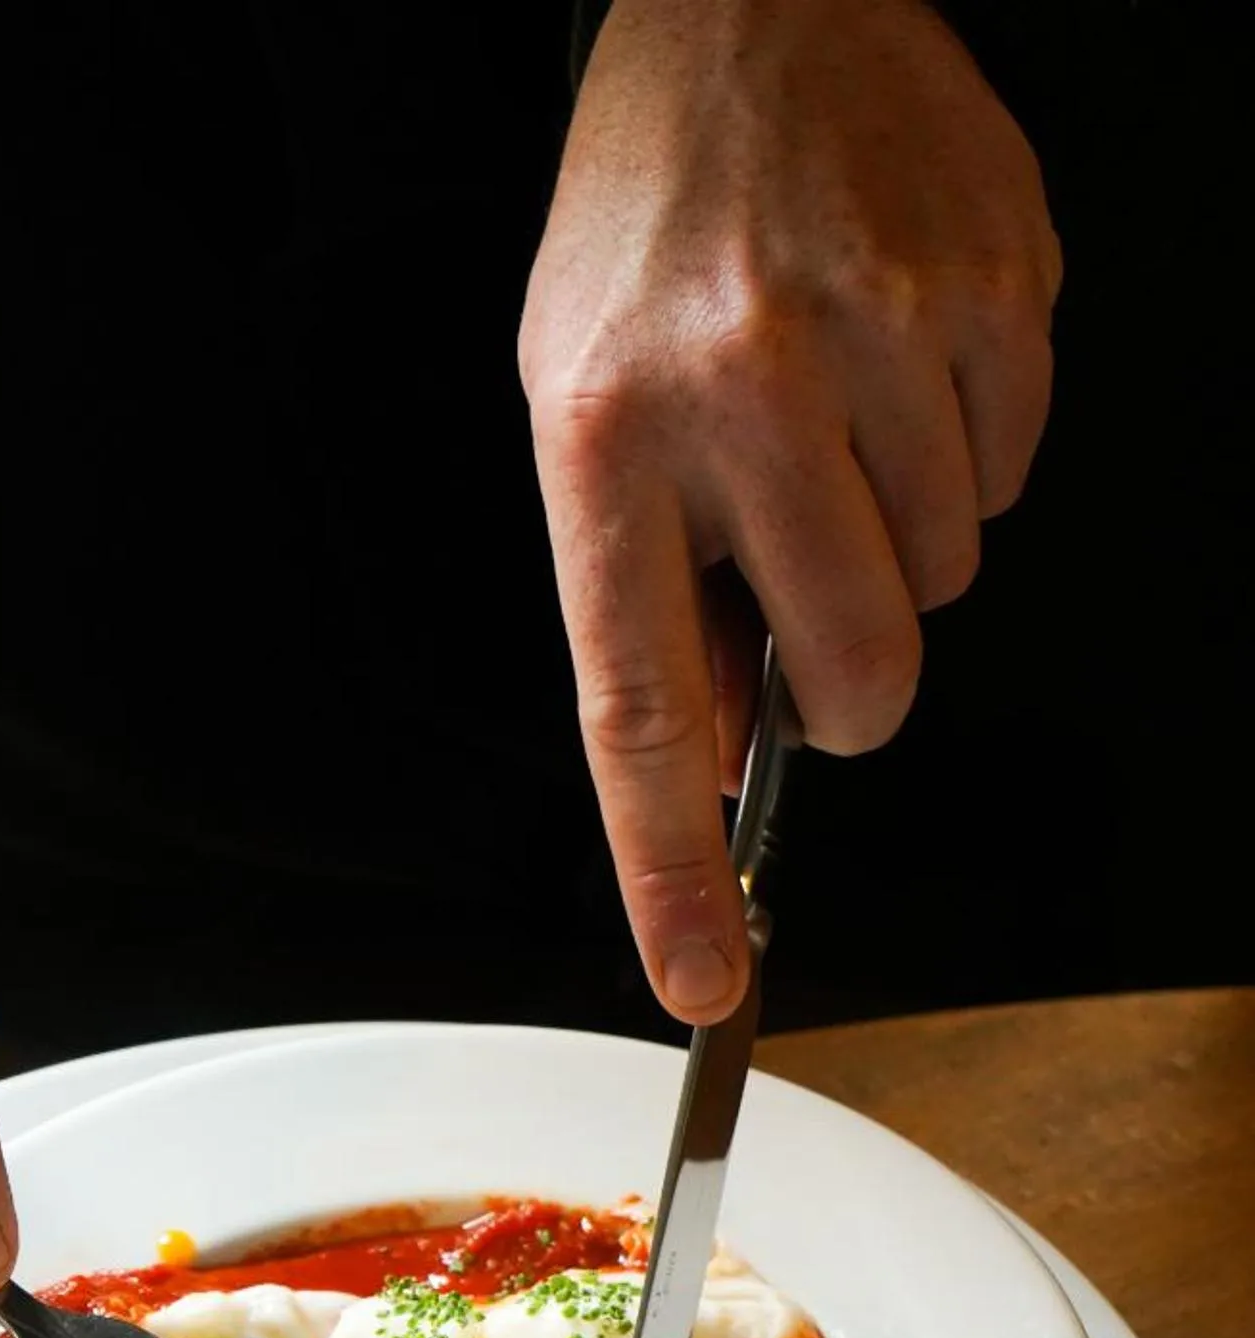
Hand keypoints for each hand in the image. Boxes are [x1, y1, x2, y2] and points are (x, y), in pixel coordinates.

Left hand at [519, 0, 1061, 1024]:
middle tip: (805, 590)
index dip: (672, 869)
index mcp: (609, 431)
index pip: (641, 707)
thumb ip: (650, 590)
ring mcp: (883, 328)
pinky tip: (896, 362)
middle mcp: (744, 383)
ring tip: (830, 414)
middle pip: (856, 676)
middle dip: (844, 680)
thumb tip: (727, 755)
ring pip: (945, 580)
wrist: (747, 8)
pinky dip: (962, 452)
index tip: (701, 980)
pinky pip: (1011, 475)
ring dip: (897, 538)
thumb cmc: (651, 229)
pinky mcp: (996, 287)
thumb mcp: (585, 410)